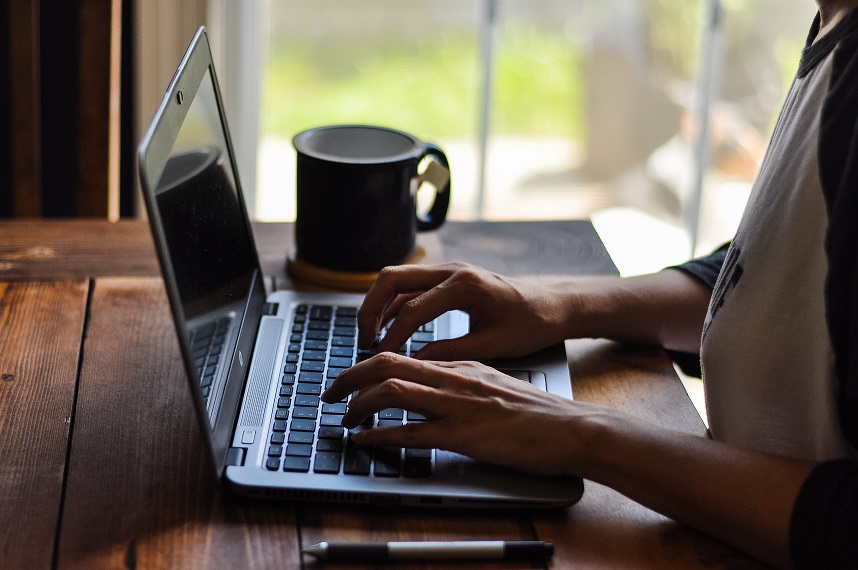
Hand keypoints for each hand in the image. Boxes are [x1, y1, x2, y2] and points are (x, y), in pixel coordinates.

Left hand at [322, 352, 583, 475]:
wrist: (570, 428)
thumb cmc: (536, 411)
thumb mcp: (494, 384)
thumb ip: (462, 381)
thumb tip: (432, 384)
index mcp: (460, 365)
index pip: (402, 356)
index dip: (368, 366)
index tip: (352, 379)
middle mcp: (453, 378)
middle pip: (386, 364)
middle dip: (350, 375)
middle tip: (330, 391)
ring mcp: (456, 405)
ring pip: (392, 391)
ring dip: (358, 403)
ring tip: (343, 415)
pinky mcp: (462, 434)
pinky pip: (409, 432)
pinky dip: (379, 435)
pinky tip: (364, 440)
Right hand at [358, 262, 567, 360]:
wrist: (553, 305)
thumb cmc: (531, 324)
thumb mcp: (492, 345)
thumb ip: (450, 353)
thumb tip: (415, 364)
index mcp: (464, 285)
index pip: (413, 309)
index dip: (393, 336)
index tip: (382, 359)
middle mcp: (452, 269)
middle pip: (392, 278)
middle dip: (370, 308)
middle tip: (362, 339)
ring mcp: (449, 270)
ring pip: (397, 278)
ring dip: (378, 304)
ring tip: (369, 336)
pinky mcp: (449, 277)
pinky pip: (411, 285)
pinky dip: (394, 304)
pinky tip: (389, 328)